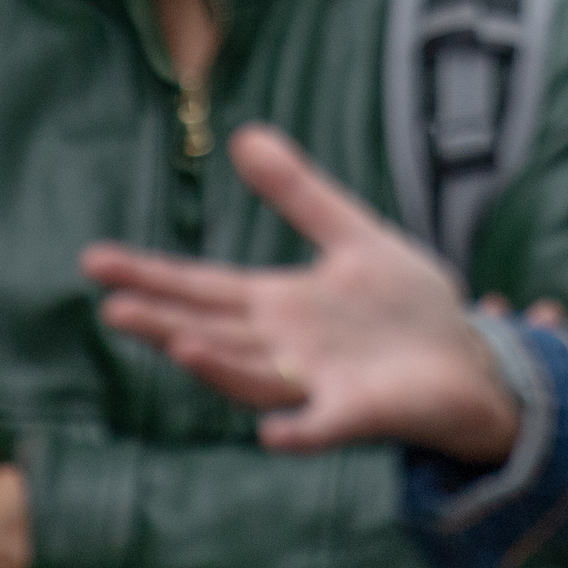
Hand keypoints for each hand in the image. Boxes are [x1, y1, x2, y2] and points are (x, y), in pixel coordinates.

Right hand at [85, 126, 519, 461]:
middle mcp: (286, 347)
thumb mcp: (353, 235)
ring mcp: (319, 383)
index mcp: (279, 305)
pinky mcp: (360, 412)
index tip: (94, 261)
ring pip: (255, 377)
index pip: (202, 288)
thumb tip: (243, 134)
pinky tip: (273, 433)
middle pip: (214, 331)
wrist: (473, 359)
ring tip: (179, 343)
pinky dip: (300, 430)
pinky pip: (323, 425)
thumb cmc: (408, 307)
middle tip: (112, 307)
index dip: (150, 274)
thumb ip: (300, 192)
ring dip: (218, 366)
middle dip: (164, 321)